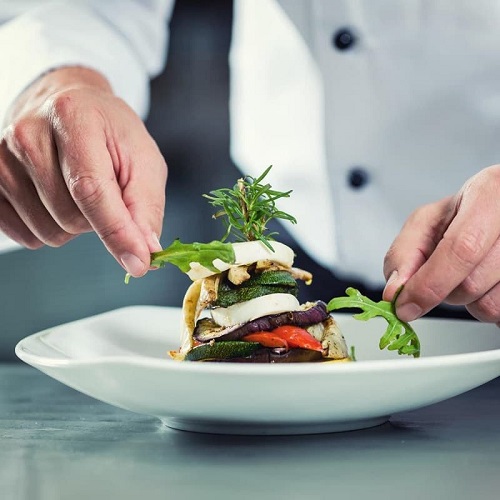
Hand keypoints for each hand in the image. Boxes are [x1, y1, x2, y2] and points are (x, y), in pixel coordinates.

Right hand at [0, 67, 166, 276]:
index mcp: (74, 118)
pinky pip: (24, 236)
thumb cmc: (110, 133)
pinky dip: (50, 229)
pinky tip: (57, 200)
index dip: (117, 232)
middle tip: (105, 192)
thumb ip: (146, 206)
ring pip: (48, 232)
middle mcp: (28, 135)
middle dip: (99, 220)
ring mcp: (2, 159)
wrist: (68, 106)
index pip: (91, 189)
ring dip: (74, 226)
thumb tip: (146, 252)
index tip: (138, 263)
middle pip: (70, 217)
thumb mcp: (143, 160)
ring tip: (78, 191)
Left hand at [383, 165, 499, 324]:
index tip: (404, 305)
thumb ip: (404, 252)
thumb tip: (394, 290)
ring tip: (470, 273)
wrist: (499, 210)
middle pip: (471, 284)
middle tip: (444, 274)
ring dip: (468, 301)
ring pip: (490, 305)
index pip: (461, 249)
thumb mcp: (427, 221)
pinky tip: (487, 282)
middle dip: (444, 291)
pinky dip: (486, 305)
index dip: (428, 284)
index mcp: (490, 194)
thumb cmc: (466, 214)